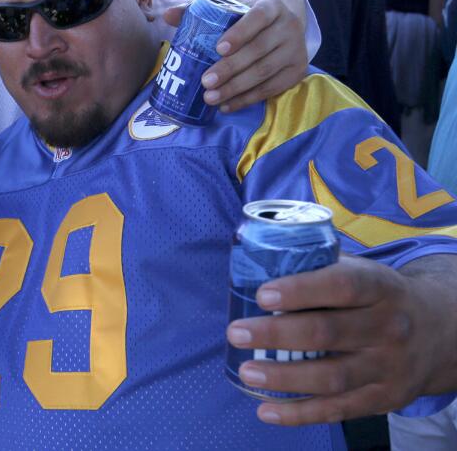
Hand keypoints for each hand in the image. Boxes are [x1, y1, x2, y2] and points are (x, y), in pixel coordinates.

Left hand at [162, 0, 306, 112]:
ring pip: (265, 72)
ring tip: (210, 97)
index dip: (240, 33)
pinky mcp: (296, 72)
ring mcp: (296, 50)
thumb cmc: (244, 19)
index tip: (218, 48)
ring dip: (236, 88)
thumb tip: (167, 15)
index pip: (258, 17)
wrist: (277, 27)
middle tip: (205, 81)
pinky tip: (226, 105)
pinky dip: (247, 99)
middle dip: (230, 68)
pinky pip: (271, 89)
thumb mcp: (227, 10)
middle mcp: (289, 27)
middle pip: (259, 50)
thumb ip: (198, 11)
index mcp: (272, 7)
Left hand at [226, 256, 436, 425]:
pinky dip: (300, 414)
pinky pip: (338, 410)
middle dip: (277, 334)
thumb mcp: (363, 272)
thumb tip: (259, 258)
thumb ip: (321, 266)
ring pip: (333, 376)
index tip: (261, 295)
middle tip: (236, 333)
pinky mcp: (385, 398)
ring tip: (247, 371)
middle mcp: (389, 328)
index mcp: (380, 288)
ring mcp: (389, 366)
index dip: (301, 290)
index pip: (342, 286)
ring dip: (285, 377)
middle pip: (328, 333)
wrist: (442, 332)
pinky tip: (266, 410)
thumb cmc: (379, 296)